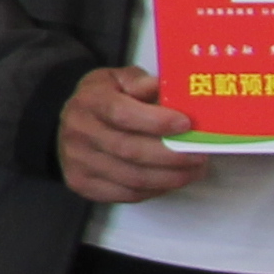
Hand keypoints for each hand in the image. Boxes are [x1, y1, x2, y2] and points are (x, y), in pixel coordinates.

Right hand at [57, 67, 202, 204]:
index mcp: (89, 101)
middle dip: (171, 155)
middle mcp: (78, 131)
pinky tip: (170, 180)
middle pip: (129, 150)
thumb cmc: (104, 100)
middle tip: (200, 154)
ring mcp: (77, 160)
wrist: (74, 125)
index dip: (156, 122)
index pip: (121, 114)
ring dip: (169, 177)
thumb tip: (161, 88)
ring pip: (131, 177)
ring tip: (193, 171)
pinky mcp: (82, 183)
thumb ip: (140, 82)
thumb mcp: (119, 80)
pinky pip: (126, 194)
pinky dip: (155, 190)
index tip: (186, 124)